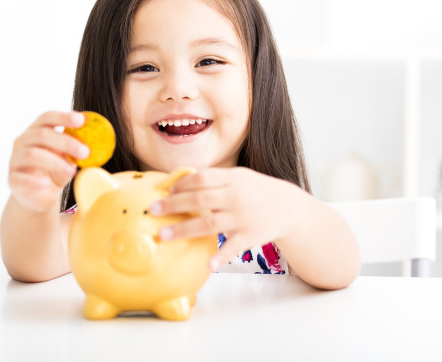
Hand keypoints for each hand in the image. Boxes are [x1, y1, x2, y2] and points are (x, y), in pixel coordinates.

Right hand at [8, 111, 89, 212]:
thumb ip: (76, 148)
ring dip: (55, 162)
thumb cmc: (54, 171)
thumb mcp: (67, 158)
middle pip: (42, 135)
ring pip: (33, 155)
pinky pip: (21, 178)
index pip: (47, 118)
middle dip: (66, 142)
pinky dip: (34, 180)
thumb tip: (95, 141)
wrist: (39, 196)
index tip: (81, 120)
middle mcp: (23, 142)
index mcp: (36, 131)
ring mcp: (16, 160)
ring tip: (72, 171)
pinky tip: (46, 183)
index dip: (63, 117)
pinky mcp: (12, 179)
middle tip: (85, 152)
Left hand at [150, 167, 296, 270]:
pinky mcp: (250, 236)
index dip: (182, 184)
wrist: (288, 207)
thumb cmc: (255, 191)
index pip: (201, 178)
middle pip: (200, 200)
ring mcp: (242, 217)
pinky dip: (221, 257)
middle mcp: (235, 197)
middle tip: (153, 210)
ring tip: (164, 236)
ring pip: (210, 224)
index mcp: (231, 179)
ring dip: (185, 229)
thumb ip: (213, 178)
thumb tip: (180, 178)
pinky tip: (208, 265)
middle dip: (174, 204)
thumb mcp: (238, 176)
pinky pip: (233, 248)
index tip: (166, 191)